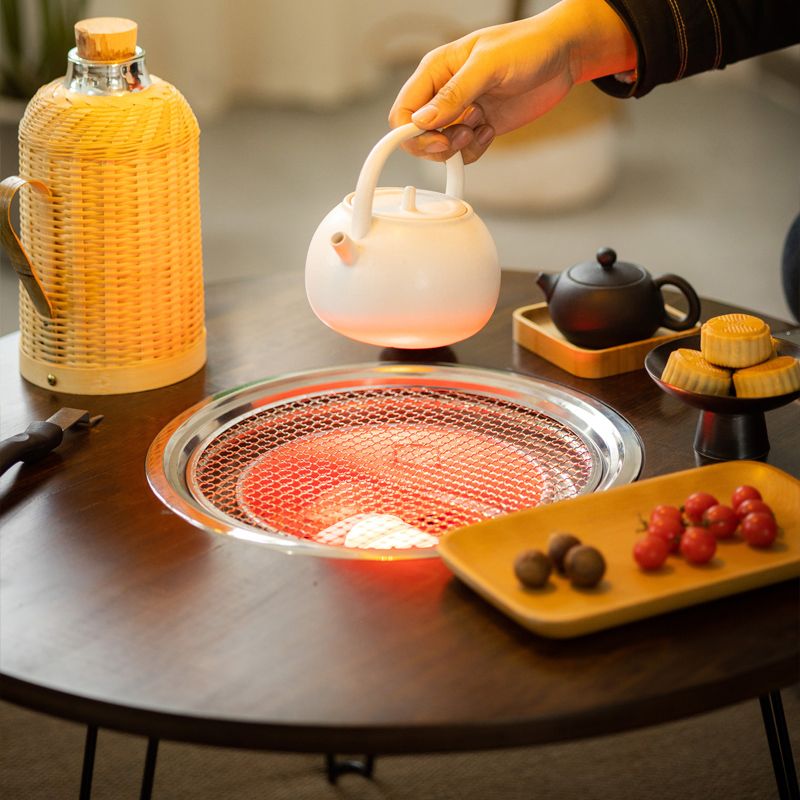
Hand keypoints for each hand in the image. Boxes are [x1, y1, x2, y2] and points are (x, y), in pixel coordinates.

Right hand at [388, 0, 635, 162]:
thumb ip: (454, 93)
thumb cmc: (527, 46)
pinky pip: (464, 153)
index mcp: (435, 72)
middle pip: (417, 136)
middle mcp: (443, 94)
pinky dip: (475, 150)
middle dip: (437, 144)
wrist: (563, 56)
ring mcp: (461, 113)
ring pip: (440, 148)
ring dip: (459, 147)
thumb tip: (423, 120)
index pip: (403, 110)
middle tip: (462, 136)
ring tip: (482, 127)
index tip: (434, 138)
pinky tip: (491, 131)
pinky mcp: (478, 128)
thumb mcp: (489, 65)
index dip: (411, 131)